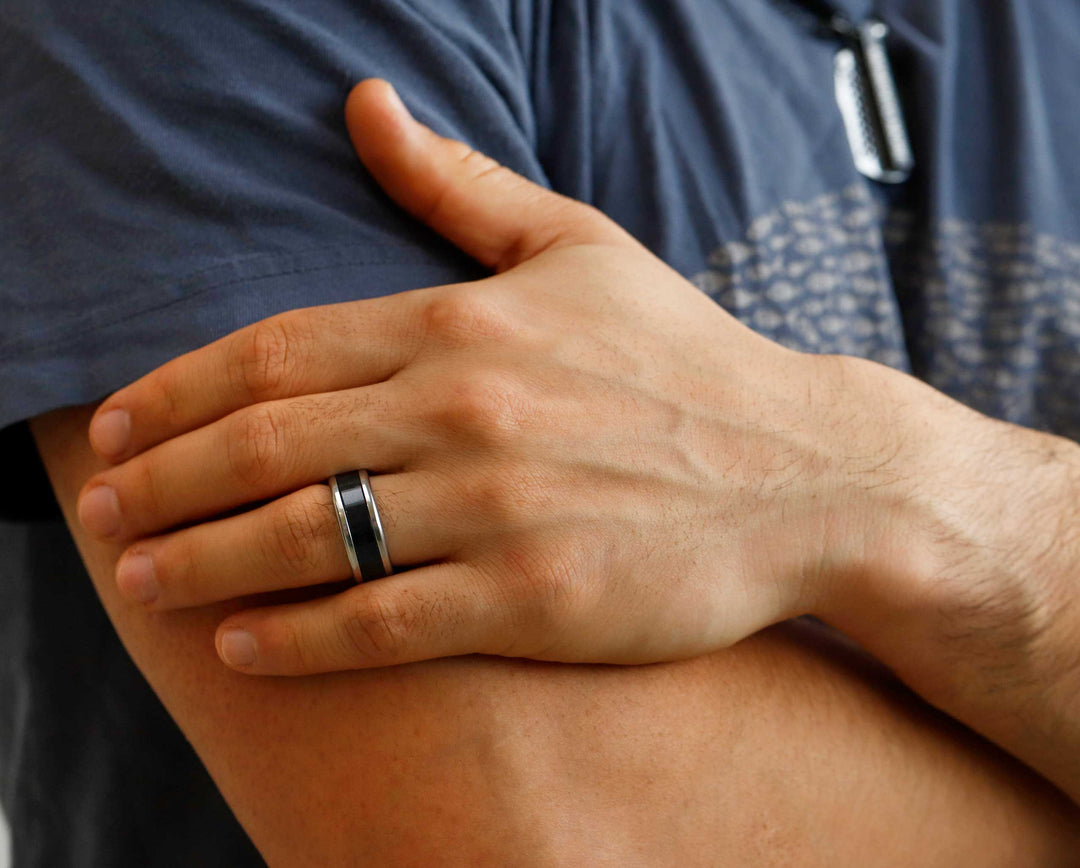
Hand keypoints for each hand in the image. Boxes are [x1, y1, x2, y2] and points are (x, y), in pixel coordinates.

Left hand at [75, 80, 931, 674]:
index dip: (179, 390)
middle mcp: (467, 408)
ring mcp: (498, 506)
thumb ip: (459, 184)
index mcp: (465, 322)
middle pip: (266, 443)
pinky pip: (381, 621)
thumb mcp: (578, 245)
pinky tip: (239, 644)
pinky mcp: (532, 595)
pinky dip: (297, 637)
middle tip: (102, 510)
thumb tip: (365, 104)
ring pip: (307, 534)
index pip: (279, 350)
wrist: (806, 471)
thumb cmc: (688, 361)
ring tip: (140, 579)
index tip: (118, 424)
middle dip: (164, 480)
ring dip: (203, 561)